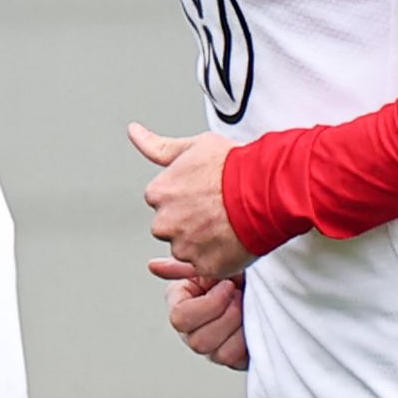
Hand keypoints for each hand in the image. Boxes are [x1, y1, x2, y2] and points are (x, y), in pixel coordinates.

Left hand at [131, 122, 252, 281]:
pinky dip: (218, 257)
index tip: (203, 193)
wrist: (264, 189)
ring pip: (187, 249)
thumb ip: (158, 146)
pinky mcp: (205, 266)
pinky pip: (207, 266)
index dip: (185, 197)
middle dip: (189, 222)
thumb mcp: (194, 146)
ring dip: (202, 241)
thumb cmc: (233, 166)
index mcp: (158, 193)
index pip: (162, 201)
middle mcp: (164, 223)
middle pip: (171, 227)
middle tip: (216, 210)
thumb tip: (134, 132)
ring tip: (227, 224)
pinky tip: (232, 240)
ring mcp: (184, 247)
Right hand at [154, 255, 251, 371]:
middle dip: (227, 316)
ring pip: (218, 354)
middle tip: (239, 297)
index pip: (180, 318)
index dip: (209, 304)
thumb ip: (183, 267)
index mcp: (180, 307)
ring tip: (246, 308)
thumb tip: (153, 266)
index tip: (227, 285)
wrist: (261, 285)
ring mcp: (210, 349)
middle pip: (198, 342)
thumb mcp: (212, 264)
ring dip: (239, 327)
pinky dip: (248, 339)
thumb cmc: (233, 274)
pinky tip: (252, 321)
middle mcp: (191, 332)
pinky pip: (235, 360)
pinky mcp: (231, 359)